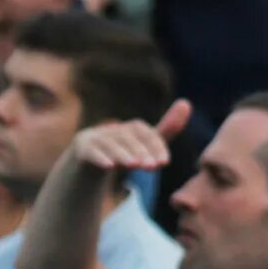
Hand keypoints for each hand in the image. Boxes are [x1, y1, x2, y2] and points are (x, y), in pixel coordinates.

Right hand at [70, 101, 190, 173]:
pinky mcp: (80, 149)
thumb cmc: (123, 152)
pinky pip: (90, 151)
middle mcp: (113, 129)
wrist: (86, 163)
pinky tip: (109, 166)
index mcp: (131, 129)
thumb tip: (187, 102)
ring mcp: (95, 137)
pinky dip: (100, 157)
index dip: (156, 147)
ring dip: (123, 154)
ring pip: (110, 145)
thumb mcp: (145, 144)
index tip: (164, 163)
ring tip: (134, 165)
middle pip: (129, 139)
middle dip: (141, 152)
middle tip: (152, 166)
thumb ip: (166, 129)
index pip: (146, 134)